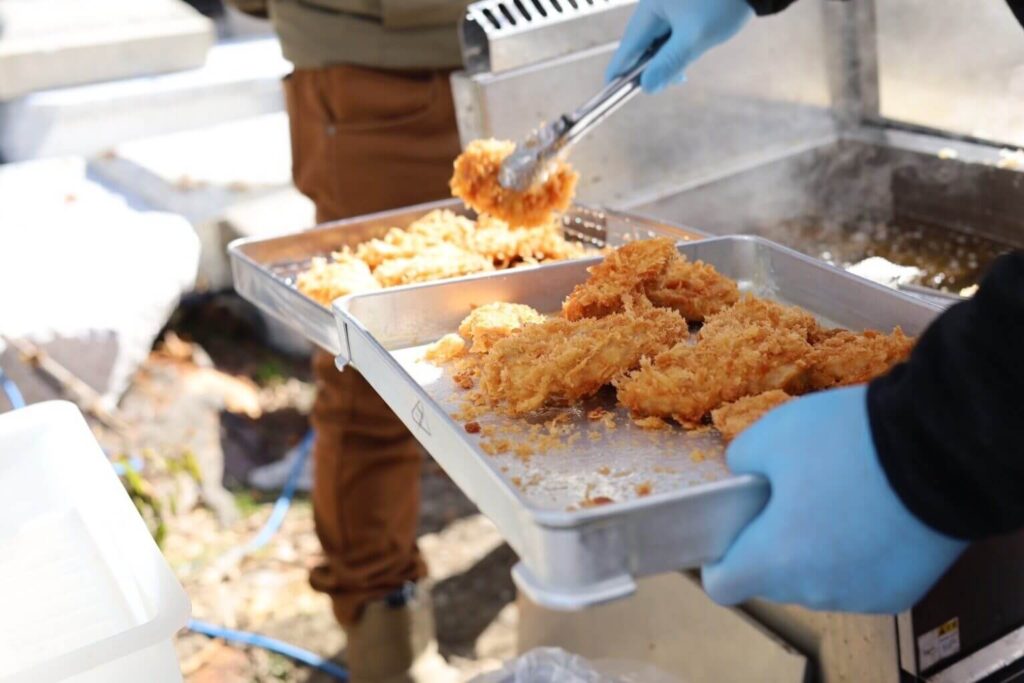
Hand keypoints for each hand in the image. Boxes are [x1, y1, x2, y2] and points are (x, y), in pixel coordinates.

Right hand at [606, 0, 752, 93]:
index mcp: (649, 9)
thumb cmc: (723, 3)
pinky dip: (674, 46)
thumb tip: (647, 87)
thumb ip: (669, 63)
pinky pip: (668, 31)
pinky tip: (687, 53)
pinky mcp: (679, 4)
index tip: (611, 92)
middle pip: (639, 44)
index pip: (627, 48)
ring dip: (664, 58)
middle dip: (648, 67)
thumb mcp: (695, 38)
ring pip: (655, 39)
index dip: (619, 72)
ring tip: (680, 73)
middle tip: (660, 85)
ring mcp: (665, 3)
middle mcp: (652, 4)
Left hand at [702, 386, 967, 612]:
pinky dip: (858, 555)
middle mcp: (815, 590)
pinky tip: (872, 513)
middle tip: (790, 495)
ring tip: (837, 497)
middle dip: (772, 542)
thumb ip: (741, 460)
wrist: (944, 451)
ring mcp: (861, 596)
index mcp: (776, 559)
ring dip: (817, 550)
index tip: (733, 528)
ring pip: (818, 579)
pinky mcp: (899, 592)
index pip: (724, 585)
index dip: (721, 556)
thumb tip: (743, 474)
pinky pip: (860, 578)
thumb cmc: (851, 442)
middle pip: (773, 579)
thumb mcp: (773, 432)